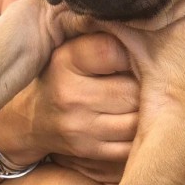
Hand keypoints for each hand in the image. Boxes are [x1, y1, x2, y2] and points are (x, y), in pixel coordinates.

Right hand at [0, 33, 138, 181]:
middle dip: (148, 85)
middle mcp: (71, 96)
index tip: (138, 54)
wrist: (31, 119)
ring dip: (148, 111)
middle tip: (152, 80)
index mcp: (66, 62)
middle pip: (132, 90)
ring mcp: (81, 128)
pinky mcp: (90, 150)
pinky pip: (131, 145)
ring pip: (137, 120)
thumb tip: (146, 33)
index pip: (113, 51)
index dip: (133, 52)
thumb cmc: (62, 76)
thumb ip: (103, 37)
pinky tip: (140, 122)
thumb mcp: (71, 49)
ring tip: (147, 100)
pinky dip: (141, 134)